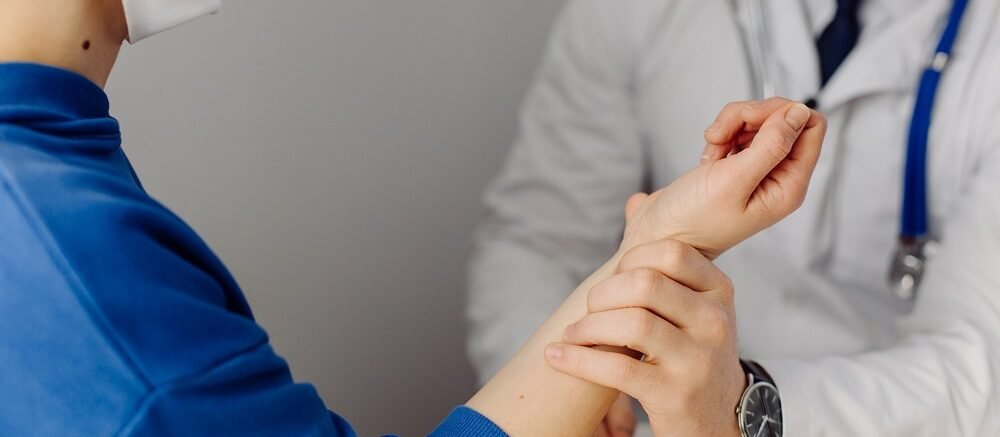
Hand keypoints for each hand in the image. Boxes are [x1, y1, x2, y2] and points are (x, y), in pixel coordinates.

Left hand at [545, 239, 743, 436]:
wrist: (718, 417)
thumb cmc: (693, 350)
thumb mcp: (696, 303)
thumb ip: (667, 257)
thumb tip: (635, 201)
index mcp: (718, 291)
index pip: (669, 253)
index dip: (628, 260)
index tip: (613, 279)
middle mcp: (714, 321)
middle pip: (644, 284)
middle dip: (603, 294)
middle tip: (590, 309)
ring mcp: (698, 359)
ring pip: (631, 323)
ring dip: (587, 327)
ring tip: (573, 334)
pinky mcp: (675, 394)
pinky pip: (617, 369)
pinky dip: (578, 360)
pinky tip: (558, 357)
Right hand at [621, 97, 826, 258]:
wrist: (660, 235)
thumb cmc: (692, 222)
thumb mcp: (733, 181)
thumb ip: (771, 145)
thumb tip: (800, 113)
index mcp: (788, 187)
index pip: (811, 127)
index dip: (781, 113)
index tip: (750, 120)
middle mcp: (778, 178)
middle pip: (782, 119)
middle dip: (749, 117)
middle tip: (721, 134)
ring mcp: (757, 171)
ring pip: (758, 122)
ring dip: (731, 126)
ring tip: (712, 149)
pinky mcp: (736, 166)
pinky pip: (738, 132)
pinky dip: (721, 136)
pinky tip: (708, 157)